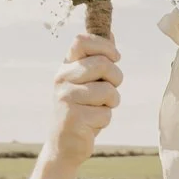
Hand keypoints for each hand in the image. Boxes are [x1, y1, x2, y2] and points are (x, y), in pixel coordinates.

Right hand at [48, 34, 120, 160]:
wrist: (63, 145)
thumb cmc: (80, 109)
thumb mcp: (86, 82)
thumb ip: (96, 58)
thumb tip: (110, 33)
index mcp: (65, 67)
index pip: (81, 41)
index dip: (104, 46)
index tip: (115, 57)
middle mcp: (62, 79)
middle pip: (102, 64)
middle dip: (116, 77)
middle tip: (111, 88)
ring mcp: (66, 99)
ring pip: (108, 91)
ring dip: (112, 102)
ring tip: (99, 109)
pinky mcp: (74, 118)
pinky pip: (105, 114)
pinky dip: (104, 120)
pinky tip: (91, 125)